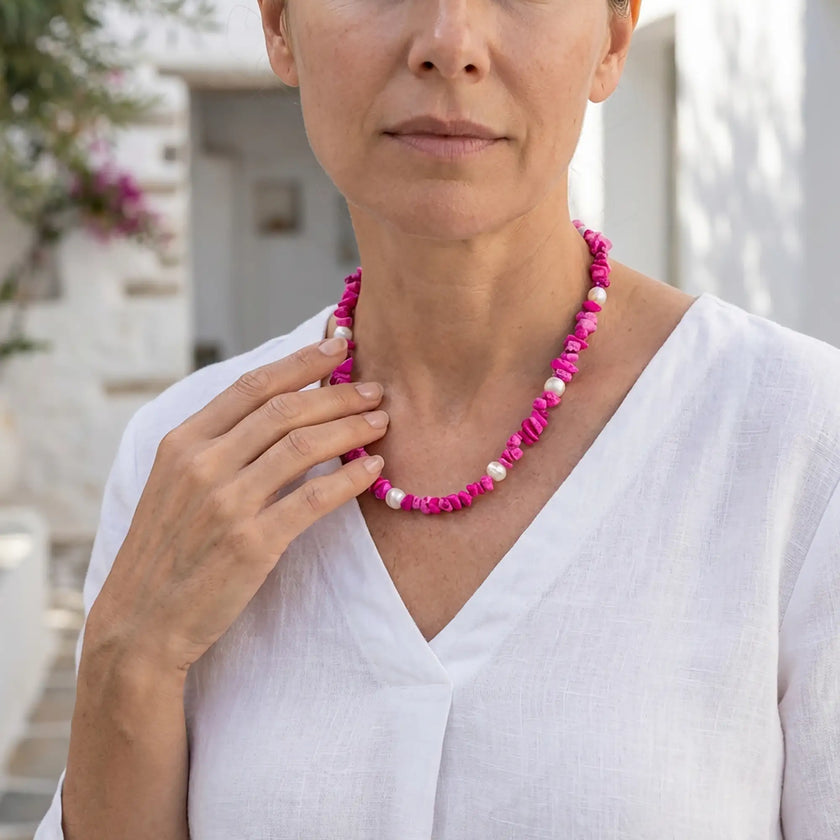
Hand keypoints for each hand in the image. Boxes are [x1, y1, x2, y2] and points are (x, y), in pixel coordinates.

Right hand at [87, 336, 387, 674]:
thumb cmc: (166, 551)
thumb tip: (277, 411)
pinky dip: (350, 479)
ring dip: (351, 428)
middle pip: (285, 409)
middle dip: (338, 392)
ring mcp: (226, 503)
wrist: (140, 623)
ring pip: (303, 446)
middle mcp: (202, 464)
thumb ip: (218, 446)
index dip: (301, 360)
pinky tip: (373, 468)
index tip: (340, 346)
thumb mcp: (175, 484)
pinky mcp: (251, 543)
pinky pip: (313, 498)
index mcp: (182, 442)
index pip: (252, 385)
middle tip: (375, 389)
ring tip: (381, 421)